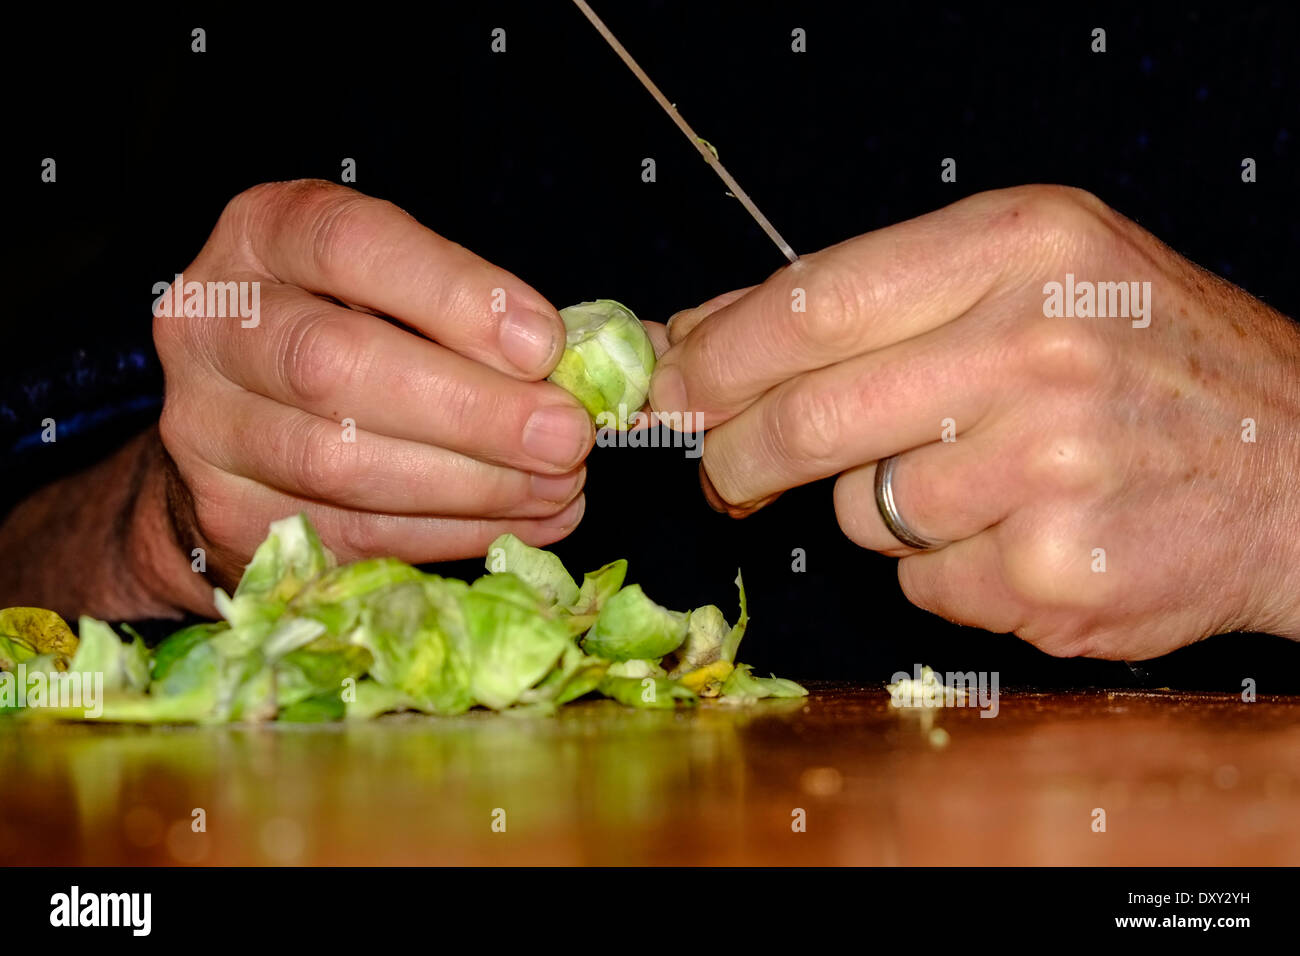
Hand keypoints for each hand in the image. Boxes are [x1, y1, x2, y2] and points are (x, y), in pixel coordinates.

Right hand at [150, 180, 594, 609]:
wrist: (245, 421)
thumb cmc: (354, 330)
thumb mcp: (405, 289)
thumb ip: (487, 315)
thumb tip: (607, 367)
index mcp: (265, 233)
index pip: (351, 244)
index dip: (453, 293)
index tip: (544, 346)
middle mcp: (213, 321)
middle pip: (334, 364)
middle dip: (470, 409)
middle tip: (567, 436)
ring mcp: (204, 425)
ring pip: (338, 462)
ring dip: (470, 483)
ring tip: (559, 486)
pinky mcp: (227, 515)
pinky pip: (350, 533)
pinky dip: (450, 533)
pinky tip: (523, 521)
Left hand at [651, 185, 1299, 658]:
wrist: (1298, 464)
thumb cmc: (1148, 363)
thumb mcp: (1029, 275)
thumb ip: (870, 299)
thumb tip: (703, 334)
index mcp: (1018, 246)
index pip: (812, 303)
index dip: (717, 355)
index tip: (672, 384)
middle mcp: (1033, 347)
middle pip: (810, 415)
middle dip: (739, 454)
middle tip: (725, 469)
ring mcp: (1048, 465)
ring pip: (862, 511)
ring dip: (880, 510)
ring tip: (974, 483)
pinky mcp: (1053, 569)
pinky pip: (925, 582)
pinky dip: (944, 570)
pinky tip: (1020, 534)